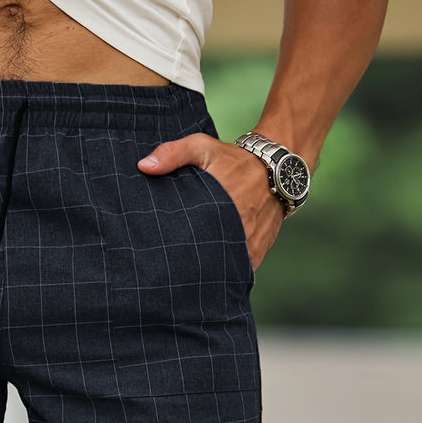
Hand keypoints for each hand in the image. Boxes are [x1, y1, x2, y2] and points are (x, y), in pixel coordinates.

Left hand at [136, 132, 284, 272]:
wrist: (277, 167)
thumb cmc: (234, 159)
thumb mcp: (203, 147)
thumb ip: (173, 154)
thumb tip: (144, 167)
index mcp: (218, 203)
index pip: (190, 235)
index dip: (175, 246)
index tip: (161, 249)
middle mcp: (236, 226)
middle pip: (205, 256)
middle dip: (187, 263)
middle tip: (170, 267)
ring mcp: (248, 242)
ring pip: (222, 267)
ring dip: (207, 271)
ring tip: (188, 275)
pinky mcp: (257, 251)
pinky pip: (239, 271)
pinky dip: (226, 274)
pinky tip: (210, 274)